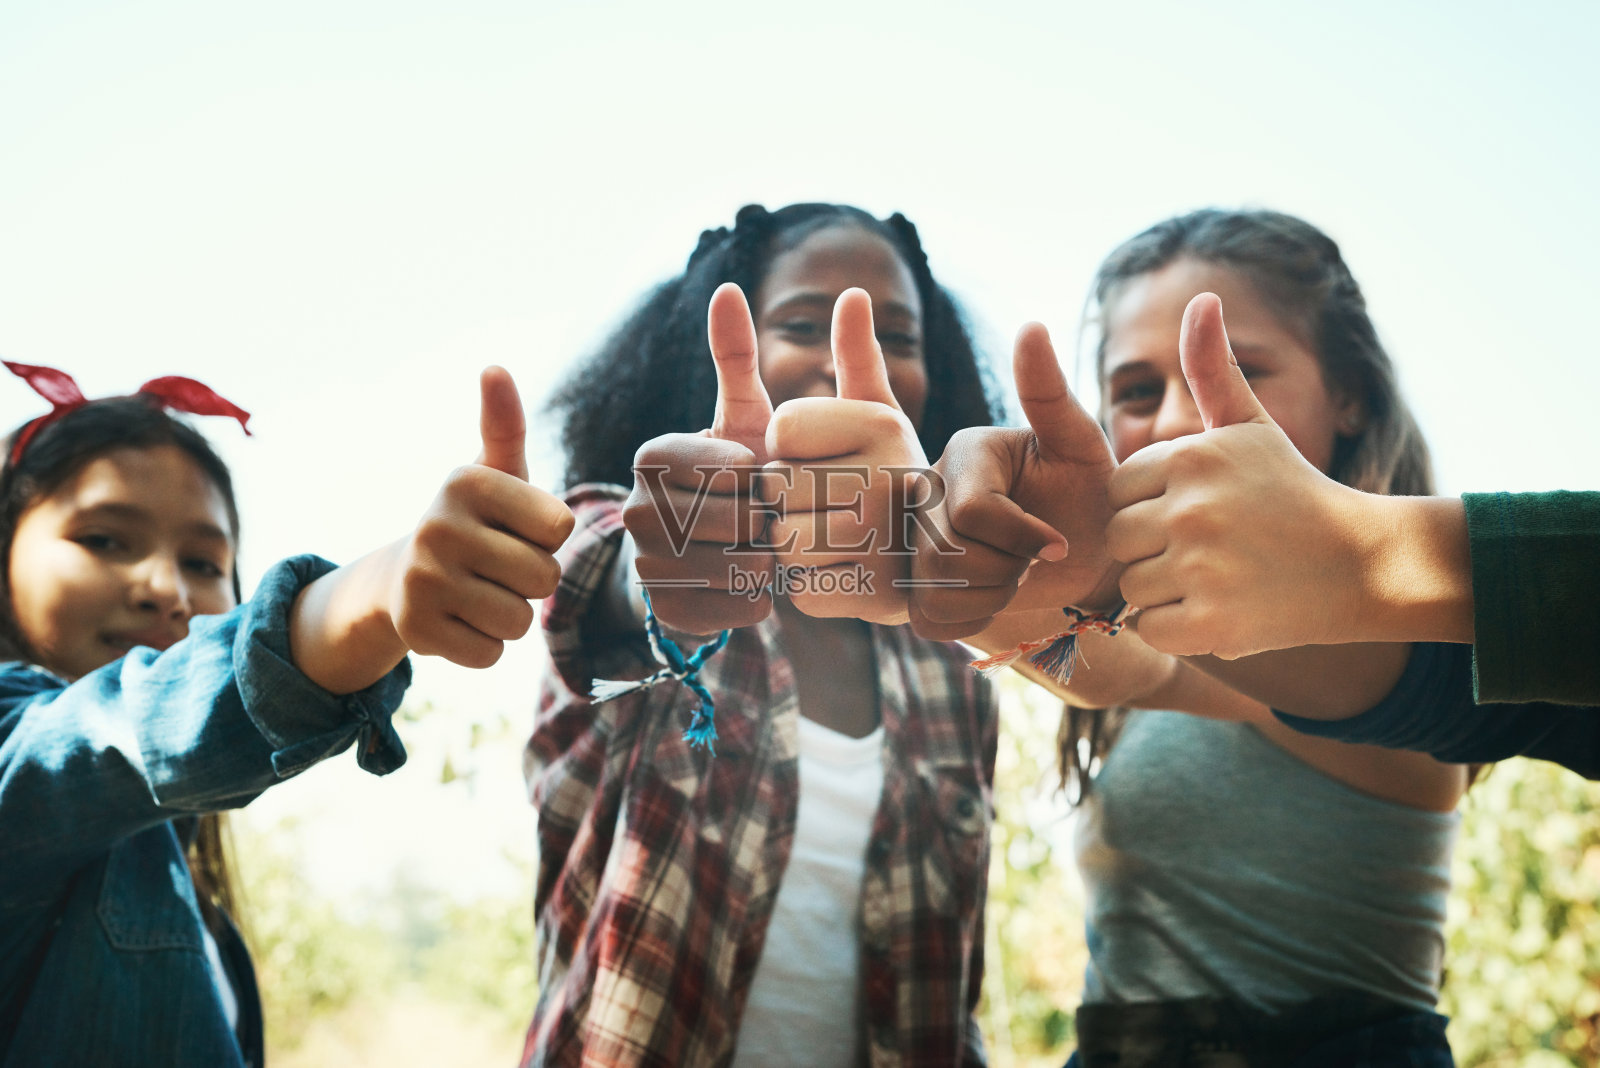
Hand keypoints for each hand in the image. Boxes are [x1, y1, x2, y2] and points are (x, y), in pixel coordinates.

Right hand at [391, 366, 574, 666]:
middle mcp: (436, 526)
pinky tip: (461, 622)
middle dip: (532, 581)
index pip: (559, 529)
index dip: (547, 538)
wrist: (404, 577)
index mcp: (465, 482)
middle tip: (497, 567)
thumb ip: (505, 424)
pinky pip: (492, 654)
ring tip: (479, 593)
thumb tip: (494, 368)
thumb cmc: (476, 520)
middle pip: (543, 578)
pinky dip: (486, 646)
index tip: (515, 529)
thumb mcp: (495, 471)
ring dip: (512, 616)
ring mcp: (422, 581)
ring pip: (519, 621)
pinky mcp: (415, 632)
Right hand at [624, 283, 775, 633]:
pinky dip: (761, 597)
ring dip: (770, 558)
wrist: (711, 550)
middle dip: (770, 519)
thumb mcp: (742, 414)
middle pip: (740, 521)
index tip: (762, 475)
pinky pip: (740, 609)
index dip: (763, 476)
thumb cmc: (738, 473)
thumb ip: (736, 355)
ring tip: (763, 545)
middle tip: (769, 516)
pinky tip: (754, 579)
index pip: (733, 469)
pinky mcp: (665, 613)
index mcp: (651, 455)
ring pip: (742, 567)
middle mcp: (635, 510)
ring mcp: (645, 566)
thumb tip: (729, 288)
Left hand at [764, 288, 927, 623]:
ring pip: (783, 544)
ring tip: (835, 539)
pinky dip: (812, 588)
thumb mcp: (877, 415)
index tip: (822, 460)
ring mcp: (886, 537)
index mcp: (881, 423)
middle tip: (825, 506)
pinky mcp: (877, 593)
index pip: (779, 429)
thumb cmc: (890, 477)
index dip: (784, 450)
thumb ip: (857, 357)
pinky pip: (802, 591)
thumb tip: (853, 294)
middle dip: (784, 503)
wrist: (940, 561)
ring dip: (795, 549)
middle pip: (774, 489)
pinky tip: (845, 574)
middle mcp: (888, 475)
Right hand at [908, 322, 1118, 640]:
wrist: (1092, 558)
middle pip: (950, 552)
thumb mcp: (1081, 447)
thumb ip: (1051, 393)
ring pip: (938, 587)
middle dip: (1008, 569)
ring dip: (995, 595)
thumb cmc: (1090, 497)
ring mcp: (916, 538)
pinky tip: (997, 598)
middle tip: (1036, 561)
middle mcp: (927, 490)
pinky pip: (931, 617)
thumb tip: (1031, 327)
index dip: (1020, 538)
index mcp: (964, 452)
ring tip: (1019, 577)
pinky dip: (974, 618)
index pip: (971, 511)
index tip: (1059, 544)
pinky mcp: (917, 584)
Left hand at [1106, 292, 1373, 657]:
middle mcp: (1192, 508)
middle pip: (1120, 539)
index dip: (1151, 506)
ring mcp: (1201, 567)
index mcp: (1192, 457)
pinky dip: (1177, 628)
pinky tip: (1219, 611)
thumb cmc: (1294, 493)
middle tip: (1210, 550)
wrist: (1361, 564)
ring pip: (1132, 586)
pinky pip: (1149, 628)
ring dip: (1165, 591)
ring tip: (1219, 578)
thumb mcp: (1252, 427)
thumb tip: (1200, 298)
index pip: (1119, 490)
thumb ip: (1212, 371)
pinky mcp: (1212, 621)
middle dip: (1153, 549)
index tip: (1198, 512)